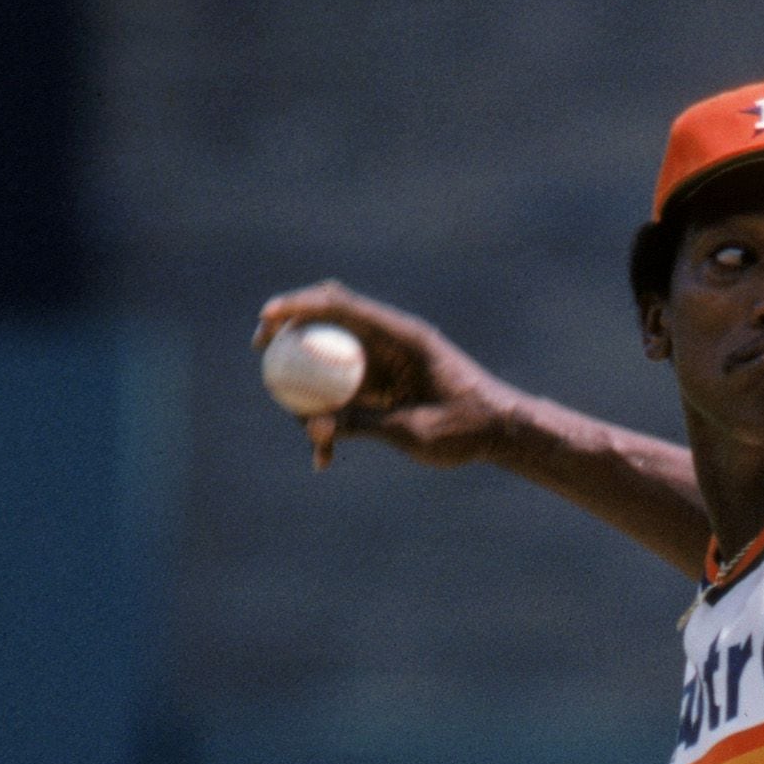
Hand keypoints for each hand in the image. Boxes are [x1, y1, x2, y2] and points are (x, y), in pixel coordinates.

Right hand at [252, 282, 515, 468]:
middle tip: (262, 355)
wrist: (501, 433)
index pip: (341, 306)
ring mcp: (385, 363)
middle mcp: (390, 342)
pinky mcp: (385, 386)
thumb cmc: (467, 427)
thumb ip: (364, 422)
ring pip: (331, 363)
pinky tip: (325, 458)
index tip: (268, 318)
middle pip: (328, 324)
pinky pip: (346, 394)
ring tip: (311, 439)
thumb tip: (313, 425)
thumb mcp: (413, 430)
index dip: (299, 305)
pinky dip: (332, 419)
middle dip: (290, 335)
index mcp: (400, 336)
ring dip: (310, 392)